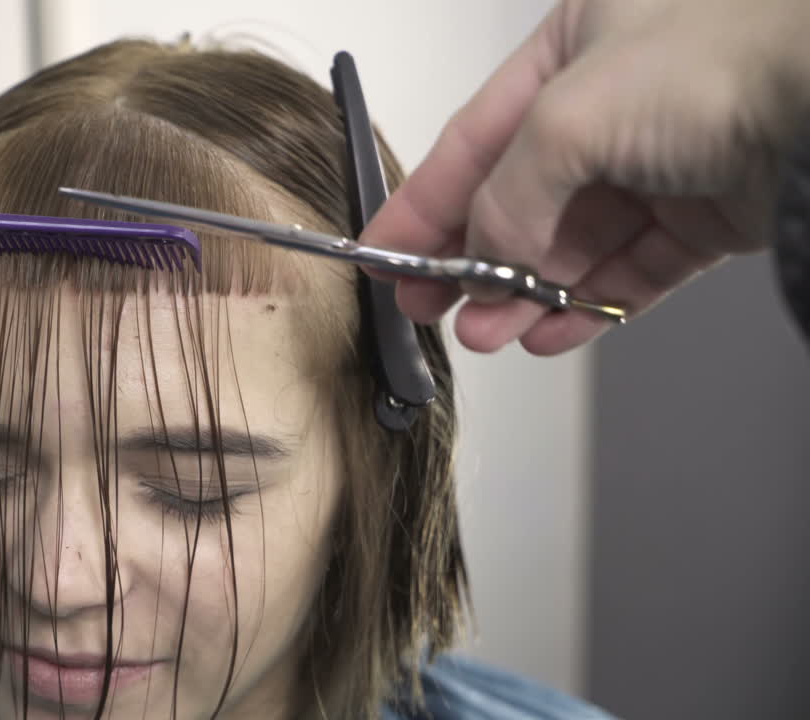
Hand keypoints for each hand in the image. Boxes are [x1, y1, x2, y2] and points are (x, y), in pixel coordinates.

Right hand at [361, 0, 809, 353]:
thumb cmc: (724, 59)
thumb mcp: (570, 118)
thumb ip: (507, 193)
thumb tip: (480, 256)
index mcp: (570, 49)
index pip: (475, 139)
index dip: (424, 202)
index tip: (386, 255)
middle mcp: (614, 103)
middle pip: (521, 198)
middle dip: (474, 260)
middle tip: (432, 307)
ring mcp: (663, 160)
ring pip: (574, 243)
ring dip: (525, 294)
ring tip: (489, 334)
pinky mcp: (708, 212)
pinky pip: (632, 270)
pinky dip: (590, 304)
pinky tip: (552, 331)